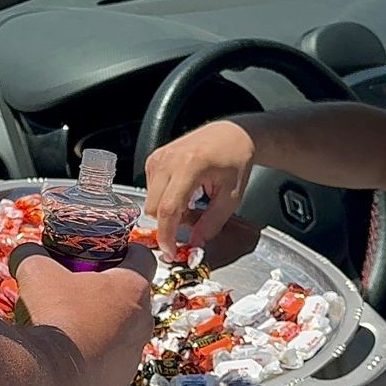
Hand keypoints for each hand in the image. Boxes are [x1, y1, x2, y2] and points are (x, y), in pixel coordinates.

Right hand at [11, 244, 155, 385]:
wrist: (49, 384)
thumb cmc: (54, 320)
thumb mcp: (37, 274)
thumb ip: (32, 255)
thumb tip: (26, 252)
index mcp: (132, 290)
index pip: (144, 259)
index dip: (127, 251)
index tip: (111, 252)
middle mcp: (142, 325)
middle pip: (132, 300)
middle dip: (107, 293)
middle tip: (78, 290)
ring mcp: (131, 360)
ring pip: (121, 336)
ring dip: (100, 329)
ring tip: (67, 328)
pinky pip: (107, 367)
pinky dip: (90, 360)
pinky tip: (64, 359)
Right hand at [143, 120, 254, 259]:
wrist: (230, 133)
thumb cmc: (234, 160)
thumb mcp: (231, 197)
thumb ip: (211, 223)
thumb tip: (195, 245)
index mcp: (189, 166)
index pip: (168, 209)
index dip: (167, 235)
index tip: (171, 251)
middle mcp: (168, 159)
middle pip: (153, 208)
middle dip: (169, 223)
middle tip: (193, 221)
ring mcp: (158, 157)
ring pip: (150, 201)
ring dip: (168, 211)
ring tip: (192, 203)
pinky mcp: (153, 159)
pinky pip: (150, 190)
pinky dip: (165, 199)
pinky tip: (184, 193)